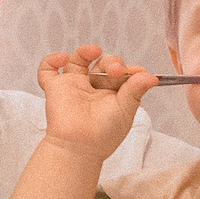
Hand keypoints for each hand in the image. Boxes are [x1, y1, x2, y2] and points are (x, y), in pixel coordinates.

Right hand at [36, 46, 155, 161]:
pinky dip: (50, 61)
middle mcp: (93, 89)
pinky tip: (62, 58)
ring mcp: (73, 87)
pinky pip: (47, 70)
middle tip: (116, 71)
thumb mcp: (125, 110)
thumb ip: (136, 90)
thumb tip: (152, 77)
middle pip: (103, 64)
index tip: (137, 72)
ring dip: (85, 51)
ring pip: (78, 60)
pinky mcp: (55, 88)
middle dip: (112, 62)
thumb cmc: (103, 135)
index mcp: (112, 94)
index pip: (122, 73)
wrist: (79, 147)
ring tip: (93, 51)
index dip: (129, 69)